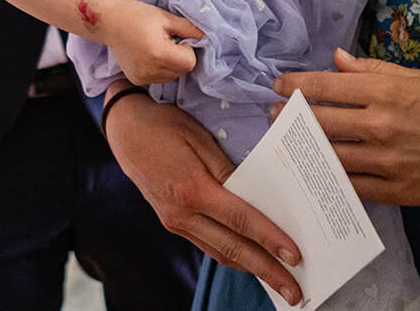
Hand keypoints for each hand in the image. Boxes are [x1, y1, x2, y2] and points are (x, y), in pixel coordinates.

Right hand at [103, 0, 201, 85]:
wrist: (109, 21)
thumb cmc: (137, 15)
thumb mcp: (165, 18)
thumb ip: (189, 29)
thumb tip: (207, 36)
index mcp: (158, 54)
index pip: (189, 63)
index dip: (188, 49)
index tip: (177, 37)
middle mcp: (150, 71)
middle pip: (181, 72)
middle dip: (181, 57)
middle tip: (167, 40)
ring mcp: (142, 78)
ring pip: (171, 77)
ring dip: (171, 64)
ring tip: (157, 46)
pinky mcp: (136, 80)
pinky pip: (158, 78)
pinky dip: (160, 69)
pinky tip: (149, 54)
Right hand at [103, 86, 304, 305]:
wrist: (124, 130)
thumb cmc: (164, 126)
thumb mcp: (200, 139)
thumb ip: (228, 169)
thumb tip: (256, 194)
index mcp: (193, 190)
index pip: (241, 220)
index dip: (270, 240)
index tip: (295, 257)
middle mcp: (182, 214)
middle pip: (233, 249)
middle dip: (267, 272)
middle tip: (295, 292)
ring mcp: (175, 222)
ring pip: (220, 253)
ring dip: (251, 269)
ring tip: (279, 281)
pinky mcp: (172, 222)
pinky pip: (207, 245)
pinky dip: (231, 256)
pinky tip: (249, 260)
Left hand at [273, 48, 419, 205]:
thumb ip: (376, 71)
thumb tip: (337, 60)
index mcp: (388, 92)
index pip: (326, 87)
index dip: (295, 86)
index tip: (277, 86)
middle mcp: (382, 126)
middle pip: (320, 122)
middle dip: (289, 118)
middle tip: (271, 116)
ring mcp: (388, 162)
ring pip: (331, 157)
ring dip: (304, 151)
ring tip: (287, 146)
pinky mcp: (399, 192)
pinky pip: (354, 187)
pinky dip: (333, 180)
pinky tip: (319, 174)